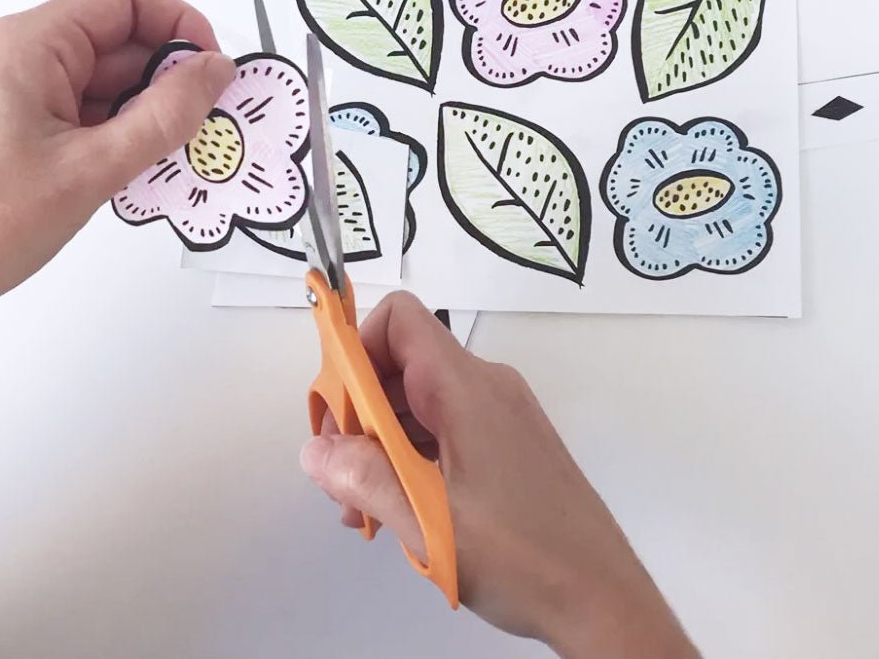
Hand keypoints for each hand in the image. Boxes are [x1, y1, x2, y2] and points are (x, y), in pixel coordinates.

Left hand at [0, 0, 234, 337]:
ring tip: (167, 157)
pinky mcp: (3, 119)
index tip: (214, 72)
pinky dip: (109, 129)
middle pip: (113, 41)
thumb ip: (167, 113)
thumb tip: (217, 70)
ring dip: (139, 110)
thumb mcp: (94, 168)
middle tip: (202, 127)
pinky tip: (129, 167)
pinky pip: (74, 106)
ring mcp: (4, 86)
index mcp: (26, 42)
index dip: (180, 26)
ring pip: (97, 79)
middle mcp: (11, 51)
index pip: (125, 0)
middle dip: (164, 78)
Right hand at [299, 294, 698, 658]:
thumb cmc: (523, 555)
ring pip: (419, 402)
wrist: (605, 600)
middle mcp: (484, 387)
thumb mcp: (428, 520)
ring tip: (364, 508)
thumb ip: (364, 478)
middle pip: (402, 363)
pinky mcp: (507, 445)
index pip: (398, 320)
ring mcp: (499, 416)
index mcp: (466, 387)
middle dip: (359, 411)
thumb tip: (316, 450)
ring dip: (382, 444)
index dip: (355, 348)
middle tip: (340, 474)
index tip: (334, 409)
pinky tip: (400, 510)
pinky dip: (412, 457)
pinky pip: (444, 429)